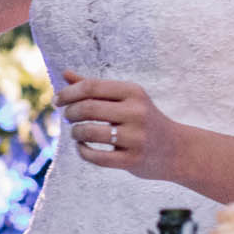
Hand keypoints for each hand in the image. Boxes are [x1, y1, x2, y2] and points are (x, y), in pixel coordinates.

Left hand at [56, 70, 179, 182]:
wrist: (176, 149)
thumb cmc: (143, 119)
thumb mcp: (125, 99)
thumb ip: (95, 87)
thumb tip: (64, 73)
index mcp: (133, 92)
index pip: (91, 87)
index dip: (68, 93)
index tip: (57, 100)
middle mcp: (136, 112)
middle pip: (87, 108)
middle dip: (70, 113)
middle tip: (68, 117)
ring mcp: (136, 137)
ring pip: (89, 132)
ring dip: (75, 133)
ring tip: (76, 133)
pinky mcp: (133, 160)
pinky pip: (96, 156)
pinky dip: (83, 151)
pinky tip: (83, 147)